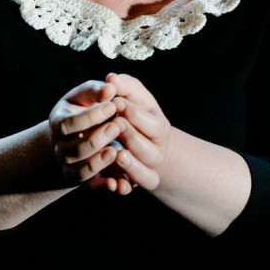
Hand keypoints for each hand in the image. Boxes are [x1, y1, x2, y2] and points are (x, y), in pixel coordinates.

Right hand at [48, 81, 127, 190]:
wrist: (84, 131)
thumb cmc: (89, 106)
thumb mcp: (90, 93)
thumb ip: (99, 89)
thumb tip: (111, 85)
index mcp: (59, 122)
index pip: (68, 124)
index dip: (90, 116)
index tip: (112, 105)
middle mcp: (60, 146)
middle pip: (72, 150)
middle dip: (96, 139)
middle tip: (118, 127)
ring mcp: (70, 165)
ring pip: (78, 171)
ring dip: (97, 163)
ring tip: (116, 151)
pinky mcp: (83, 179)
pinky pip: (89, 187)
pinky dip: (103, 187)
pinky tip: (118, 182)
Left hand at [105, 72, 170, 191]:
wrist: (132, 138)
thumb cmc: (131, 112)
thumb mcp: (131, 96)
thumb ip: (124, 85)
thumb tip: (110, 78)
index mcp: (159, 128)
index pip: (153, 125)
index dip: (134, 114)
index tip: (116, 103)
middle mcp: (156, 151)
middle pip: (149, 151)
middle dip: (132, 138)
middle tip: (115, 125)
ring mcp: (145, 170)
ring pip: (146, 176)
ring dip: (132, 166)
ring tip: (118, 153)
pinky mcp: (130, 183)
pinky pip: (130, 191)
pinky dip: (123, 188)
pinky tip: (111, 181)